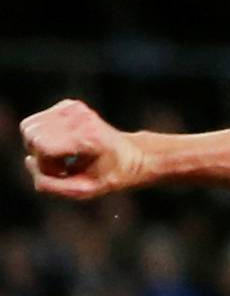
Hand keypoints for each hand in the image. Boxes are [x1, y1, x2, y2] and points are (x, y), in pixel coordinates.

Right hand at [22, 99, 153, 200]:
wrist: (133, 156)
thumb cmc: (110, 176)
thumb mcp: (84, 190)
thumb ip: (53, 185)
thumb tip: (29, 161)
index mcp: (87, 137)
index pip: (42, 146)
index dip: (45, 164)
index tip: (63, 172)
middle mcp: (79, 117)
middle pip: (32, 135)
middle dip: (40, 155)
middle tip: (62, 166)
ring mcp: (73, 107)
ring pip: (30, 127)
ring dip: (40, 146)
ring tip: (62, 156)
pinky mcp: (69, 105)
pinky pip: (38, 122)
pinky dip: (45, 136)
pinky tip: (65, 146)